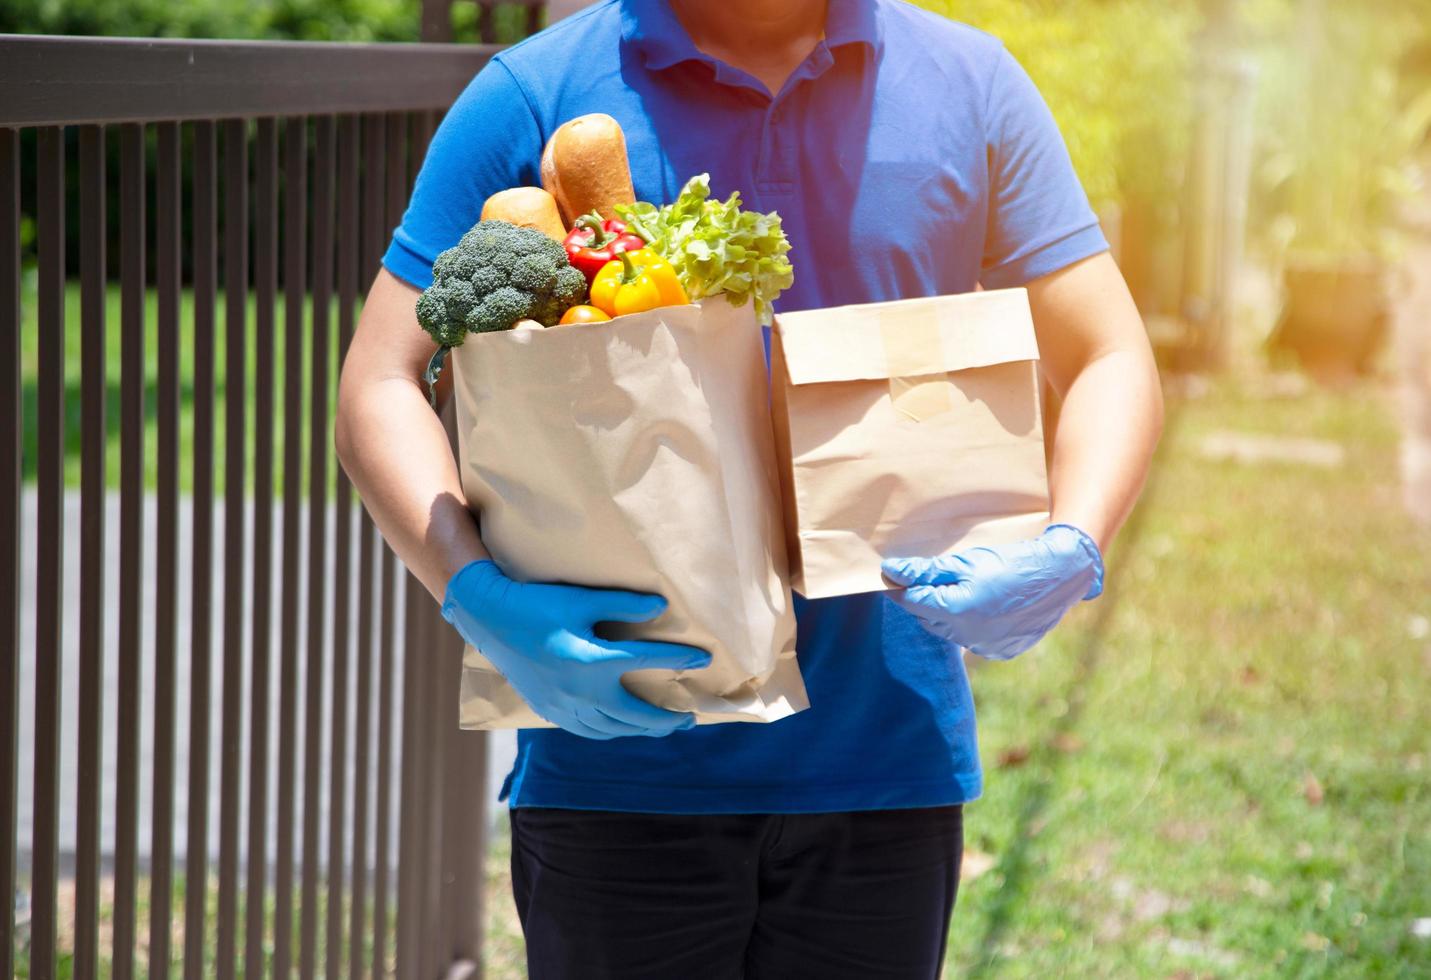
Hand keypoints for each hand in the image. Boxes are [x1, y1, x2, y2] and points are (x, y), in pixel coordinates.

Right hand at [440, 559, 709, 738]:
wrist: (488, 619)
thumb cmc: (536, 604)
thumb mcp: (580, 598)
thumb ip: (622, 604)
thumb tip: (660, 607)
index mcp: (591, 660)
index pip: (647, 661)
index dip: (679, 659)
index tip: (704, 659)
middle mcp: (580, 691)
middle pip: (635, 714)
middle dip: (665, 719)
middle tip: (689, 719)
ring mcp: (563, 705)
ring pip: (611, 729)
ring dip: (639, 729)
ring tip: (661, 726)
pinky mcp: (548, 710)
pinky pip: (587, 731)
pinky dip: (609, 732)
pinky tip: (619, 728)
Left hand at [881, 524, 1103, 660]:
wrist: (1060, 576)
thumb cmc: (1011, 563)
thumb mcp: (967, 562)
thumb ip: (927, 571)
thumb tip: (891, 572)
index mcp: (955, 610)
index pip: (912, 601)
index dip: (902, 587)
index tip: (895, 574)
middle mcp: (966, 634)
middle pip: (928, 617)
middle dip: (926, 599)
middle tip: (932, 578)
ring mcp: (984, 646)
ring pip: (948, 630)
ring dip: (947, 613)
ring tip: (963, 590)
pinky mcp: (1000, 651)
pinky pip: (971, 640)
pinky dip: (970, 625)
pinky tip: (984, 607)